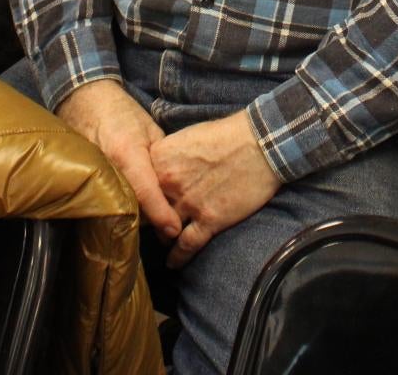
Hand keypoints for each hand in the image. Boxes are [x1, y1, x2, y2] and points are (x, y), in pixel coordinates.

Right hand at [56, 80, 182, 238]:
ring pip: (118, 208)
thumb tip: (176, 186)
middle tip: (172, 225)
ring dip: (136, 216)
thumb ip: (162, 159)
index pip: (146, 192)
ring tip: (155, 219)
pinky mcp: (84, 182)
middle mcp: (108, 169)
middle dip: (152, 220)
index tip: (175, 230)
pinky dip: (120, 208)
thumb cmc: (122, 112)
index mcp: (127, 154)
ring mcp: (92, 176)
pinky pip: (105, 202)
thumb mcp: (150, 130)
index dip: (161, 214)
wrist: (84, 101)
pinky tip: (133, 208)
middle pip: (132, 207)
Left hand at [150, 110, 279, 267]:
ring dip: (163, 237)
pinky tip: (173, 264)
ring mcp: (188, 204)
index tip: (138, 202)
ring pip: (164, 230)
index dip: (137, 195)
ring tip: (162, 241)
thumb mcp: (186, 137)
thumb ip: (167, 156)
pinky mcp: (210, 220)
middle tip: (149, 224)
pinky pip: (186, 245)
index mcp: (160, 160)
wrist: (261, 143)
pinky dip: (178, 257)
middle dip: (148, 218)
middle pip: (147, 210)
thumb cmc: (226, 134)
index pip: (136, 185)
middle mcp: (168, 184)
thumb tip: (159, 168)